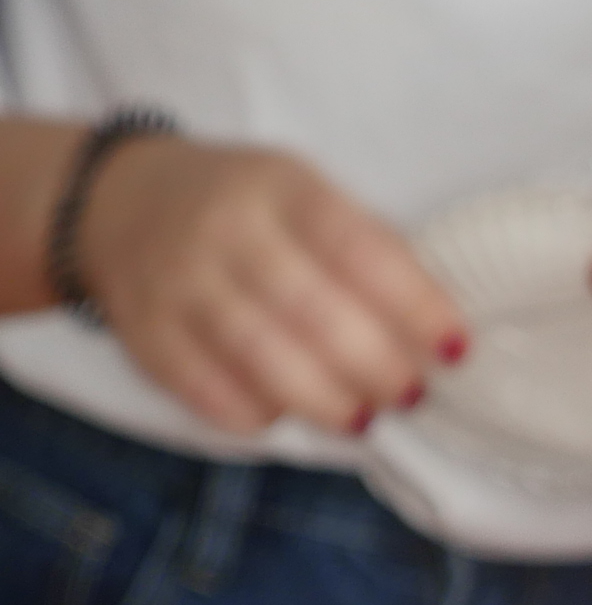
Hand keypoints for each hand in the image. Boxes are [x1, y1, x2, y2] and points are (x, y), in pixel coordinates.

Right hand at [74, 136, 463, 436]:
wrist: (122, 202)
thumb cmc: (253, 212)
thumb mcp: (310, 198)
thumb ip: (373, 252)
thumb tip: (443, 333)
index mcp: (282, 188)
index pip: (358, 248)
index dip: (414, 305)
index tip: (456, 350)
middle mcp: (224, 229)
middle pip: (312, 311)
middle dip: (376, 366)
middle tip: (410, 395)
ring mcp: (177, 281)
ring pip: (261, 357)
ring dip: (326, 400)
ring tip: (361, 417)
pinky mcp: (145, 333)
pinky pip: (209, 391)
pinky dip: (258, 414)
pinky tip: (286, 412)